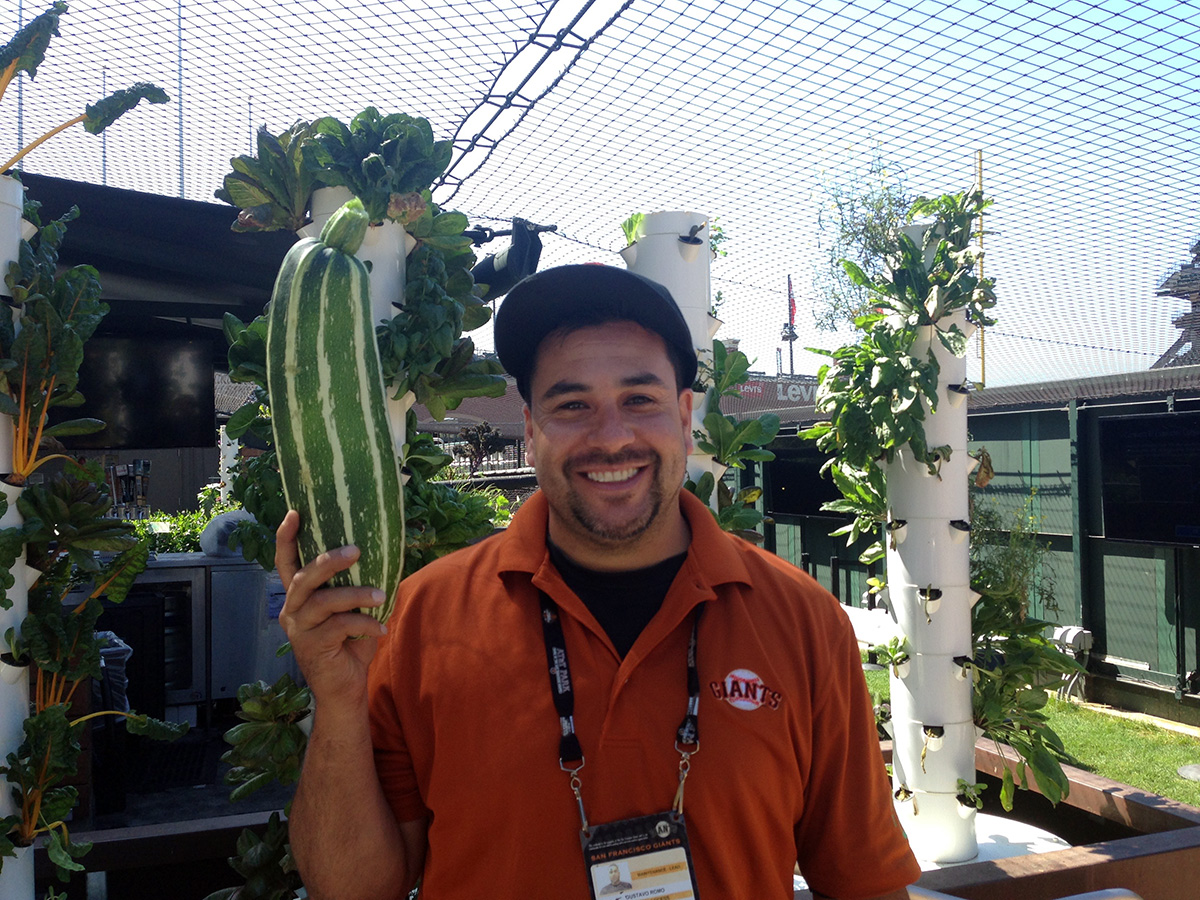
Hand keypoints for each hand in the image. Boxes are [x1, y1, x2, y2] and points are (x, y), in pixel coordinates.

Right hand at [276, 510, 386, 704]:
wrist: (345, 690)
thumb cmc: (351, 644)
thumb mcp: (354, 610)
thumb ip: (357, 586)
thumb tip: (385, 554)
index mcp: (300, 596)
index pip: (286, 562)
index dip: (286, 538)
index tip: (295, 513)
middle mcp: (293, 610)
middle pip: (304, 577)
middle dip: (329, 560)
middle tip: (356, 550)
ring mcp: (299, 629)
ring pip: (323, 601)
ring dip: (356, 594)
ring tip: (381, 594)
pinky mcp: (312, 647)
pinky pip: (339, 626)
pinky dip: (364, 623)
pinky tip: (380, 629)